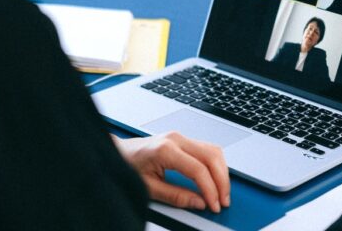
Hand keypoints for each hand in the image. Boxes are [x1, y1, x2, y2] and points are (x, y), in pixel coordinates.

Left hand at [112, 132, 229, 212]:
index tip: (214, 204)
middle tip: (223, 201)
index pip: (198, 169)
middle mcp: (176, 139)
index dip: (210, 189)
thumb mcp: (149, 187)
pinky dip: (215, 164)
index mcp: (166, 149)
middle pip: (211, 157)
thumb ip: (176, 196)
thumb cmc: (128, 166)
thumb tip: (199, 202)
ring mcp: (180, 137)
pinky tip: (215, 178)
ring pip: (213, 151)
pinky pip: (207, 149)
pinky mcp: (182, 139)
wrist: (118, 152)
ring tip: (222, 192)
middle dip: (222, 181)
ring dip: (222, 172)